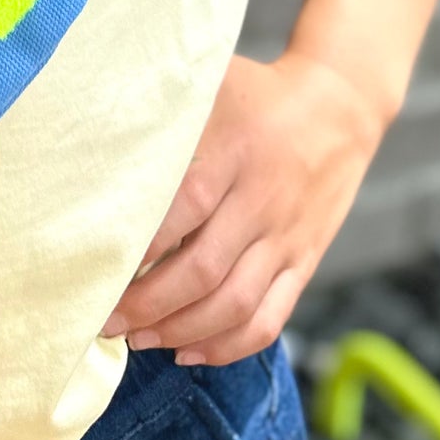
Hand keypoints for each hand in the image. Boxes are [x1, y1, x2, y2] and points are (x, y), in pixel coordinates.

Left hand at [101, 50, 385, 366]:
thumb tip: (99, 142)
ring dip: (181, 331)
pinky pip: (270, 319)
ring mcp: (285, 238)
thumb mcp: (213, 86)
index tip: (99, 265)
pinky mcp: (304, 262)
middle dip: (148, 304)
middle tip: (105, 319)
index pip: (182, 207)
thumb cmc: (257, 95)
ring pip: (235, 305)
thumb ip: (166, 118)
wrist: (340, 108)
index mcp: (233, 152)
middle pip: (203, 270)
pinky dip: (229, 346)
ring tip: (138, 339)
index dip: (141, 245)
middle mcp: (261, 200)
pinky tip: (190, 353)